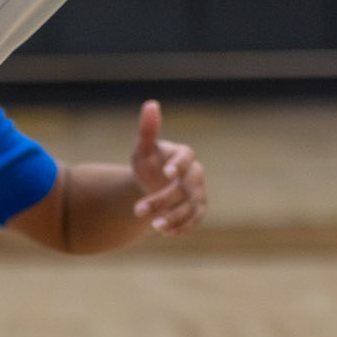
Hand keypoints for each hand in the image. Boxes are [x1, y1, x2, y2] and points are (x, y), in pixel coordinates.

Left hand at [130, 99, 205, 234]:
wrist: (150, 185)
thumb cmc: (148, 163)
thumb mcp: (142, 148)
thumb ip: (148, 130)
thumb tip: (151, 104)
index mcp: (183, 155)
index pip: (187, 156)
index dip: (179, 164)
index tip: (167, 173)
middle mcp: (194, 173)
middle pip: (187, 186)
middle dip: (165, 198)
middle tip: (138, 209)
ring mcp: (197, 192)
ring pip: (193, 205)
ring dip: (175, 217)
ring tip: (154, 226)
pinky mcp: (196, 208)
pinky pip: (195, 218)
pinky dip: (183, 226)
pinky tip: (165, 232)